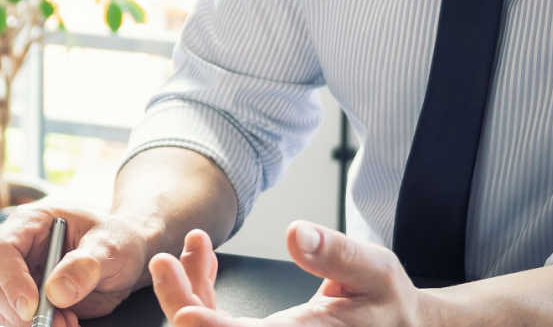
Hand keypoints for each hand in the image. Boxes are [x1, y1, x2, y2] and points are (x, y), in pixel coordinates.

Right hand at [0, 203, 153, 326]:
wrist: (127, 256)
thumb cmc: (117, 239)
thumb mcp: (110, 245)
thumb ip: (85, 265)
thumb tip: (56, 291)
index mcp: (30, 223)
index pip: (0, 250)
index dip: (10, 279)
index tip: (31, 305)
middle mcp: (20, 250)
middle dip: (23, 312)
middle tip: (58, 323)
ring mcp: (23, 276)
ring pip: (4, 308)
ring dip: (32, 323)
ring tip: (69, 322)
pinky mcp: (31, 299)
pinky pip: (21, 320)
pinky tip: (67, 323)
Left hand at [150, 221, 432, 326]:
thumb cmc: (386, 301)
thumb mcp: (375, 271)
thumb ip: (337, 253)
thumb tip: (296, 234)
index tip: (185, 312)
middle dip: (182, 301)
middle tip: (166, 260)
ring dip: (187, 292)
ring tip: (193, 246)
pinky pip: (216, 323)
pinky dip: (200, 294)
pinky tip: (203, 261)